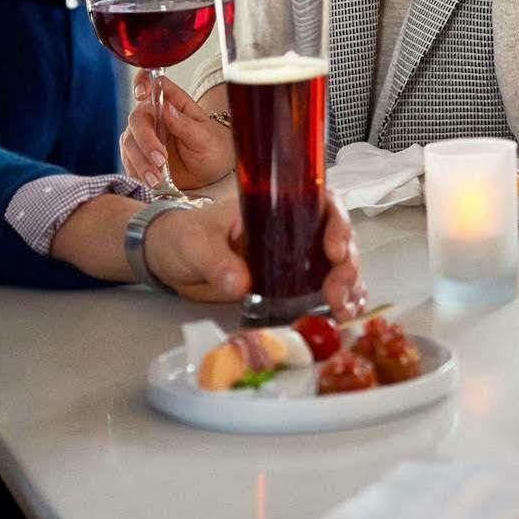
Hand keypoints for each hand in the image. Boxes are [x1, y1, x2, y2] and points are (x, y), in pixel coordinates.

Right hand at [121, 75, 235, 190]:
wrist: (212, 174)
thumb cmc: (213, 148)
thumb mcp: (205, 138)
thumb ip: (185, 124)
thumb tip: (166, 107)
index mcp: (174, 103)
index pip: (154, 83)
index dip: (143, 83)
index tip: (141, 94)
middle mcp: (155, 116)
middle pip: (138, 119)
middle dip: (146, 141)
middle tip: (161, 160)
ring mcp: (144, 136)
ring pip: (129, 142)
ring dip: (141, 162)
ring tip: (156, 179)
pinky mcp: (138, 155)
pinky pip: (128, 161)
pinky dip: (137, 172)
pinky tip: (150, 182)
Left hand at [144, 193, 365, 318]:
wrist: (170, 259)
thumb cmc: (185, 236)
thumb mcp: (197, 243)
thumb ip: (216, 261)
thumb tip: (240, 283)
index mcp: (278, 206)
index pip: (324, 203)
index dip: (338, 224)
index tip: (335, 251)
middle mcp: (295, 229)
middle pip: (340, 239)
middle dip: (347, 267)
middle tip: (337, 293)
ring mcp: (295, 258)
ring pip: (338, 267)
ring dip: (349, 288)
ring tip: (343, 311)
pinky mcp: (289, 285)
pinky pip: (322, 290)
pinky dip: (338, 302)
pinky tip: (342, 315)